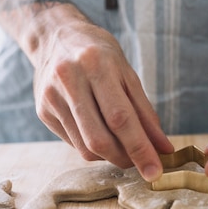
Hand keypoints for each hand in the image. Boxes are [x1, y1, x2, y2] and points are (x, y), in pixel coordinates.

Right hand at [30, 6, 173, 180]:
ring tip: (124, 148)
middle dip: (125, 159)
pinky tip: (102, 135)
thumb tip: (163, 150)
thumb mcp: (128, 76)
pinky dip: (94, 149)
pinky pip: (74, 144)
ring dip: (111, 157)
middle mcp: (69, 80)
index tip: (155, 171)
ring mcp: (52, 97)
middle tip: (142, 164)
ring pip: (85, 148)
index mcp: (96, 65)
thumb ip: (146, 115)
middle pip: (99, 139)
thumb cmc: (100, 56)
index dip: (140, 149)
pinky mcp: (43, 111)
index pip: (121, 118)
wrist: (56, 36)